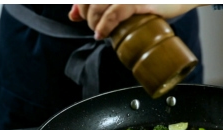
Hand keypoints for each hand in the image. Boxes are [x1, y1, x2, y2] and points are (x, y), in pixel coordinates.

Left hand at [68, 4, 203, 39]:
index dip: (79, 7)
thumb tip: (72, 15)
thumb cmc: (150, 0)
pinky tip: (103, 34)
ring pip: (97, 6)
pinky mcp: (139, 2)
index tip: (80, 17)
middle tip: (94, 27)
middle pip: (87, 1)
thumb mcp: (121, 3)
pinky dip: (104, 25)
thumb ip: (95, 5)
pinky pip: (115, 13)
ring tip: (100, 32)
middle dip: (86, 16)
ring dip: (93, 23)